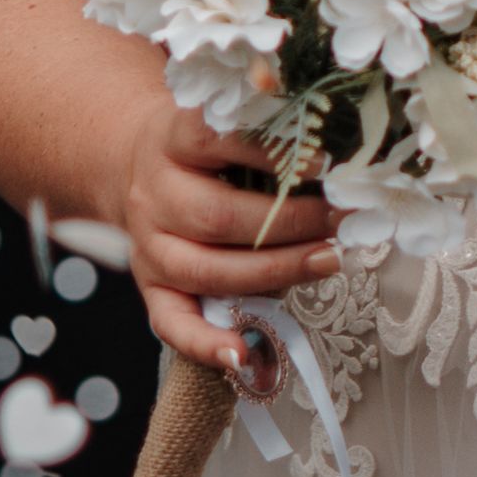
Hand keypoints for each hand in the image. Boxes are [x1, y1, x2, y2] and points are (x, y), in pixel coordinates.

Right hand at [122, 108, 338, 381]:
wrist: (135, 167)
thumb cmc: (207, 147)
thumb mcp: (227, 118)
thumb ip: (271, 126)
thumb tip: (341, 140)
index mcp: (171, 140)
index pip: (213, 139)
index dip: (270, 152)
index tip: (325, 162)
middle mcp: (154, 196)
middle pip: (217, 216)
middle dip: (290, 222)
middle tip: (341, 217)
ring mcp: (149, 248)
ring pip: (206, 271)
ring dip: (276, 271)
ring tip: (329, 260)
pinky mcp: (152, 288)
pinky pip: (173, 325)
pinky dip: (207, 345)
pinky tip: (244, 357)